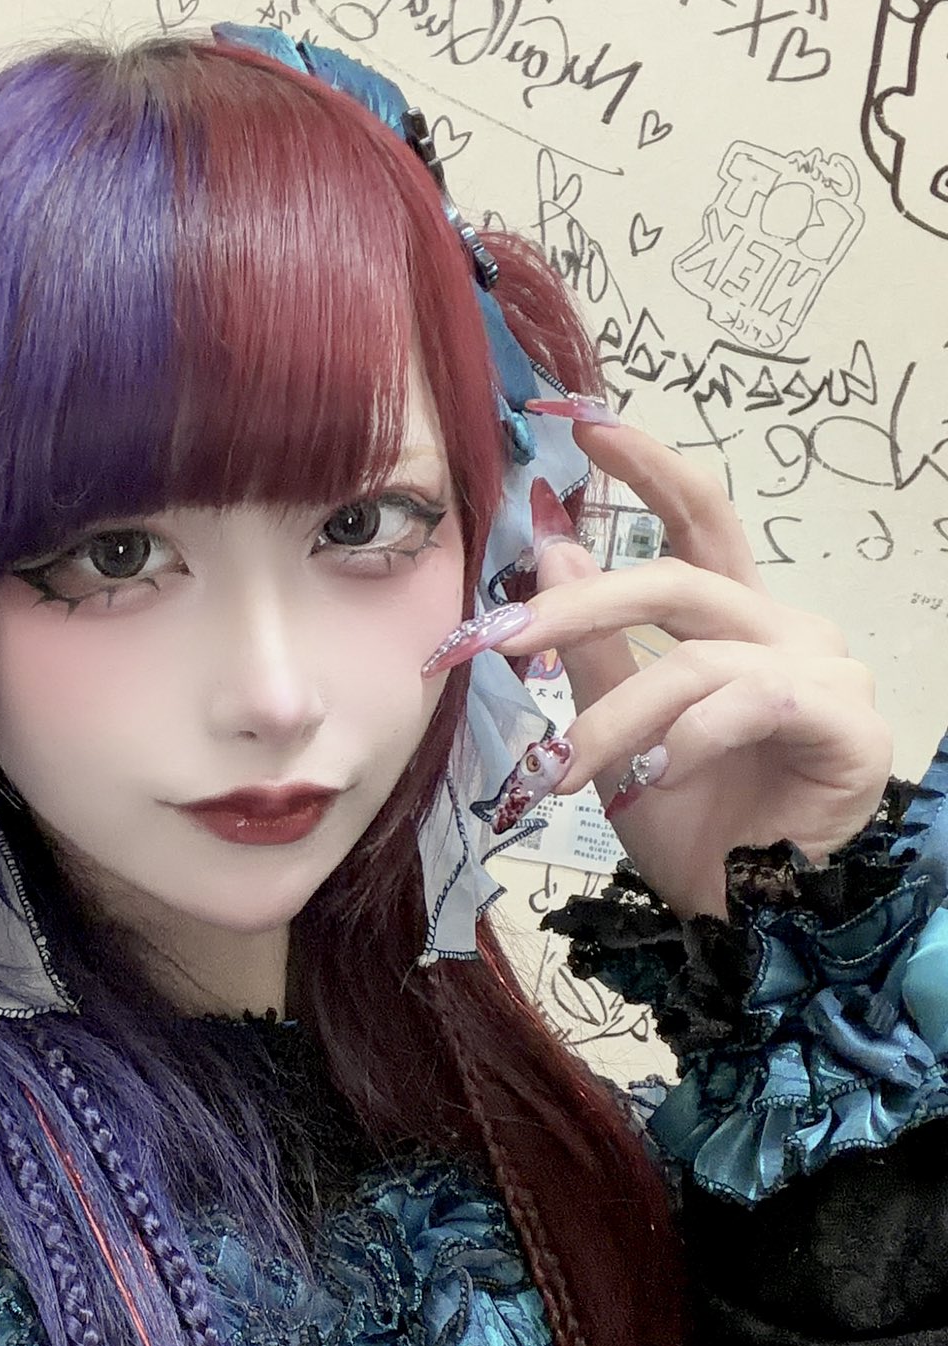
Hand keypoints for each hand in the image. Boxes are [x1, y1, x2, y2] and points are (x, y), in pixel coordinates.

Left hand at [489, 414, 893, 918]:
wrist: (754, 921)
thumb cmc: (694, 827)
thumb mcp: (617, 732)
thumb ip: (589, 645)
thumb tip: (548, 543)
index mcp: (738, 624)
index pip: (699, 522)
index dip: (647, 467)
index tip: (580, 424)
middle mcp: (788, 632)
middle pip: (679, 581)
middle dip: (578, 605)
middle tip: (499, 640)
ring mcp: (826, 675)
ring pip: (693, 662)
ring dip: (612, 721)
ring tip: (563, 775)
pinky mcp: (847, 726)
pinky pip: (748, 704)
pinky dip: (686, 743)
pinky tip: (653, 782)